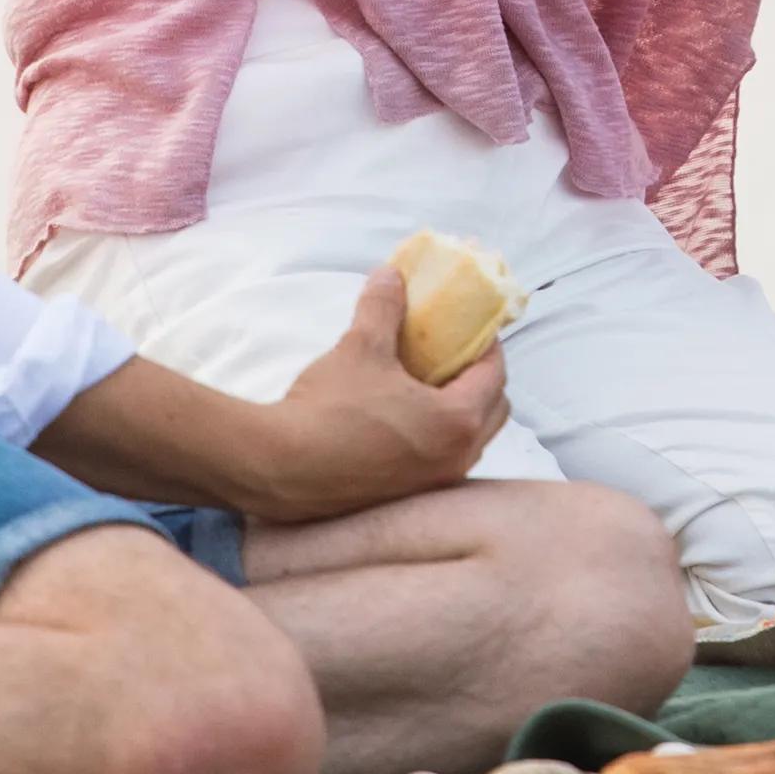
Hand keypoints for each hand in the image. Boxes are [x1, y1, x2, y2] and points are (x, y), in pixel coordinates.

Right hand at [254, 265, 509, 516]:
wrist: (279, 467)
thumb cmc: (328, 408)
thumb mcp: (361, 346)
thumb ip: (384, 306)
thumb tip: (391, 274)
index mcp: (458, 421)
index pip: (495, 373)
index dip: (485, 344)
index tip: (467, 327)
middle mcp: (457, 459)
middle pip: (492, 410)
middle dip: (479, 379)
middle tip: (451, 356)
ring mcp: (433, 485)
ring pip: (468, 441)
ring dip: (459, 411)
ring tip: (426, 386)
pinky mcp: (407, 499)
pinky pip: (441, 462)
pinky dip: (436, 438)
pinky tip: (402, 420)